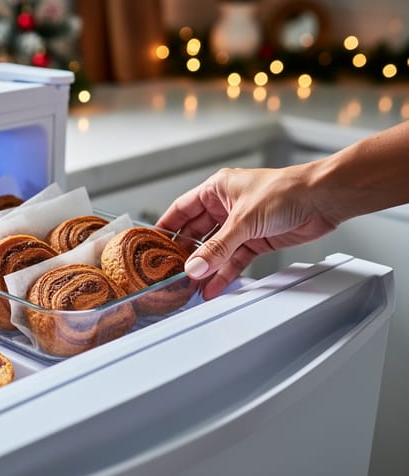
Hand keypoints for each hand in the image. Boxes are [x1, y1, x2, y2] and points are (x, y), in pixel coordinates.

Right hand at [157, 165, 338, 298]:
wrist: (323, 199)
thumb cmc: (288, 190)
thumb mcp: (244, 220)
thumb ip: (218, 247)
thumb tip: (195, 267)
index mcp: (217, 189)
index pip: (182, 210)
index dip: (166, 228)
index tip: (153, 245)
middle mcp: (226, 206)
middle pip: (197, 233)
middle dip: (186, 254)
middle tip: (172, 272)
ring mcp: (241, 225)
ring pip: (215, 250)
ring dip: (206, 268)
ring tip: (191, 286)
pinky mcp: (256, 240)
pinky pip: (234, 260)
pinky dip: (225, 273)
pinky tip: (214, 286)